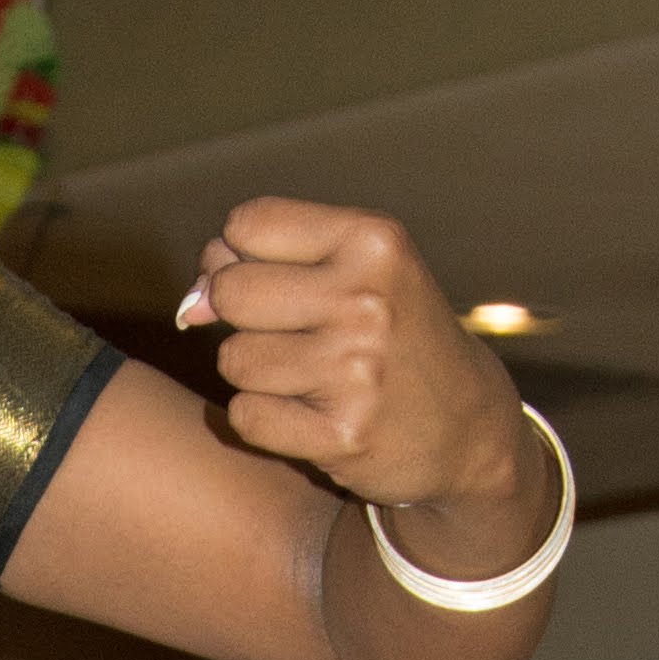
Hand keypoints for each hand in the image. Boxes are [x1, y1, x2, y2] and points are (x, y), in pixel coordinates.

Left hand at [175, 201, 532, 519]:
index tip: (278, 281)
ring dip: (256, 373)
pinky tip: (310, 415)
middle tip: (293, 335)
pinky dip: (265, 420)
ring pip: (233, 359)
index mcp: (374, 242)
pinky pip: (245, 417)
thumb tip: (192, 303)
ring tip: (310, 377)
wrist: (466, 428)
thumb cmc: (390, 337)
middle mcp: (368, 299)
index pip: (246, 225)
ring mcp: (356, 370)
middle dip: (243, 316)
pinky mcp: (342, 434)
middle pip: (230, 291)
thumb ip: (262, 266)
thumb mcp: (352, 275)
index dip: (242, 256)